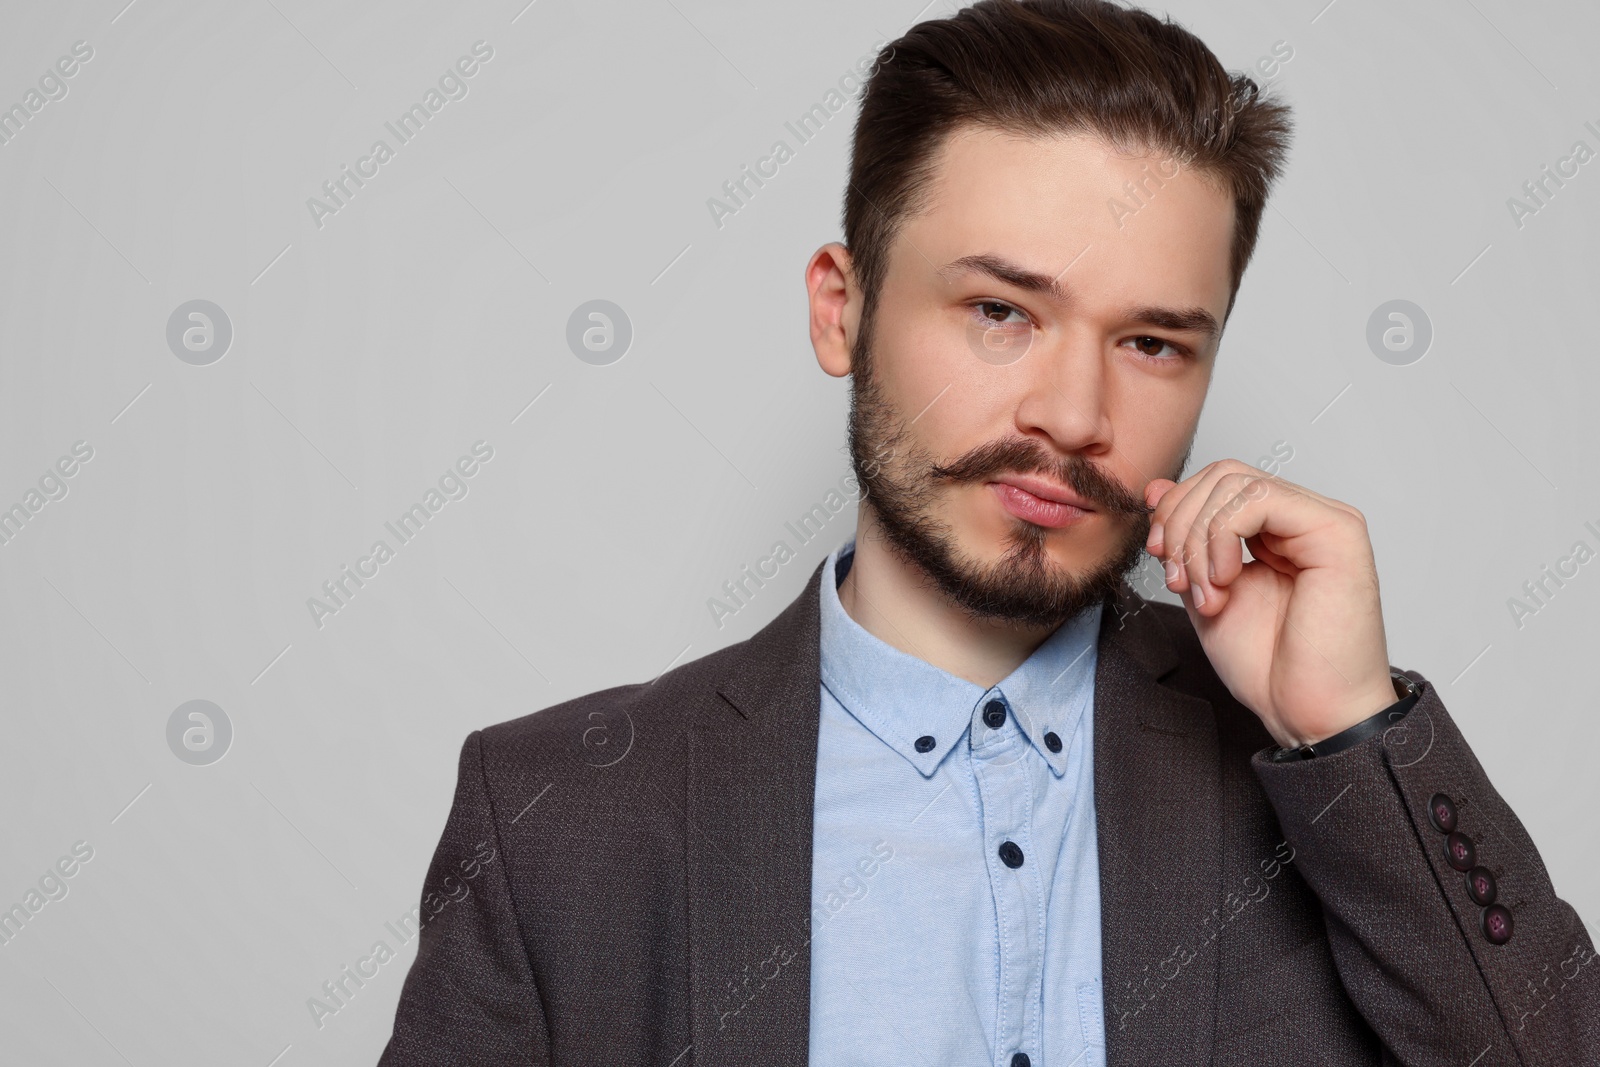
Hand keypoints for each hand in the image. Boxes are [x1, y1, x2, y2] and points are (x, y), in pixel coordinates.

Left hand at [1144, 460, 1395, 749]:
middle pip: (1222, 474)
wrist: (1307, 712)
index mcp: (1275, 530)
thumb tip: (1156, 488)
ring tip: (1206, 592)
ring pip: (1234, 481)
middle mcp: (1302, 518)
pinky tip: (1225, 581)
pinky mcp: (1337, 532)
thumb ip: (1184, 541)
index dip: (1175, 510)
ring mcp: (1323, 521)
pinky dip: (1222, 536)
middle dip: (1179, 521)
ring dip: (1198, 537)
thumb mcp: (1203, 590)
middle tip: (1176, 576)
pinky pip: (1260, 498)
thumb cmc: (1268, 665)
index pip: (1216, 483)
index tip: (1160, 557)